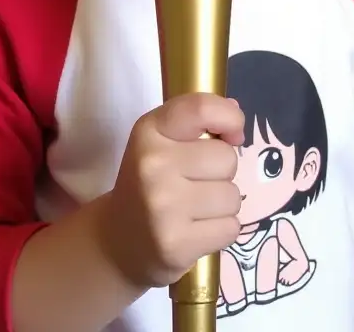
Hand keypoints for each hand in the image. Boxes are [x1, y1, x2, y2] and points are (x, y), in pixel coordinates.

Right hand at [98, 93, 244, 289]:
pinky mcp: (176, 244)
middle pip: (227, 158)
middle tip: (196, 183)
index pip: (201, 109)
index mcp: (149, 131)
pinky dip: (221, 230)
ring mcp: (163, 207)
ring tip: (195, 209)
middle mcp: (153, 164)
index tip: (231, 135)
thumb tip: (235, 111)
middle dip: (222, 172)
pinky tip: (196, 230)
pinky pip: (231, 228)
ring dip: (223, 204)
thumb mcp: (160, 140)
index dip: (229, 118)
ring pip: (233, 196)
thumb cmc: (148, 181)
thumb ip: (196, 120)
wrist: (118, 239)